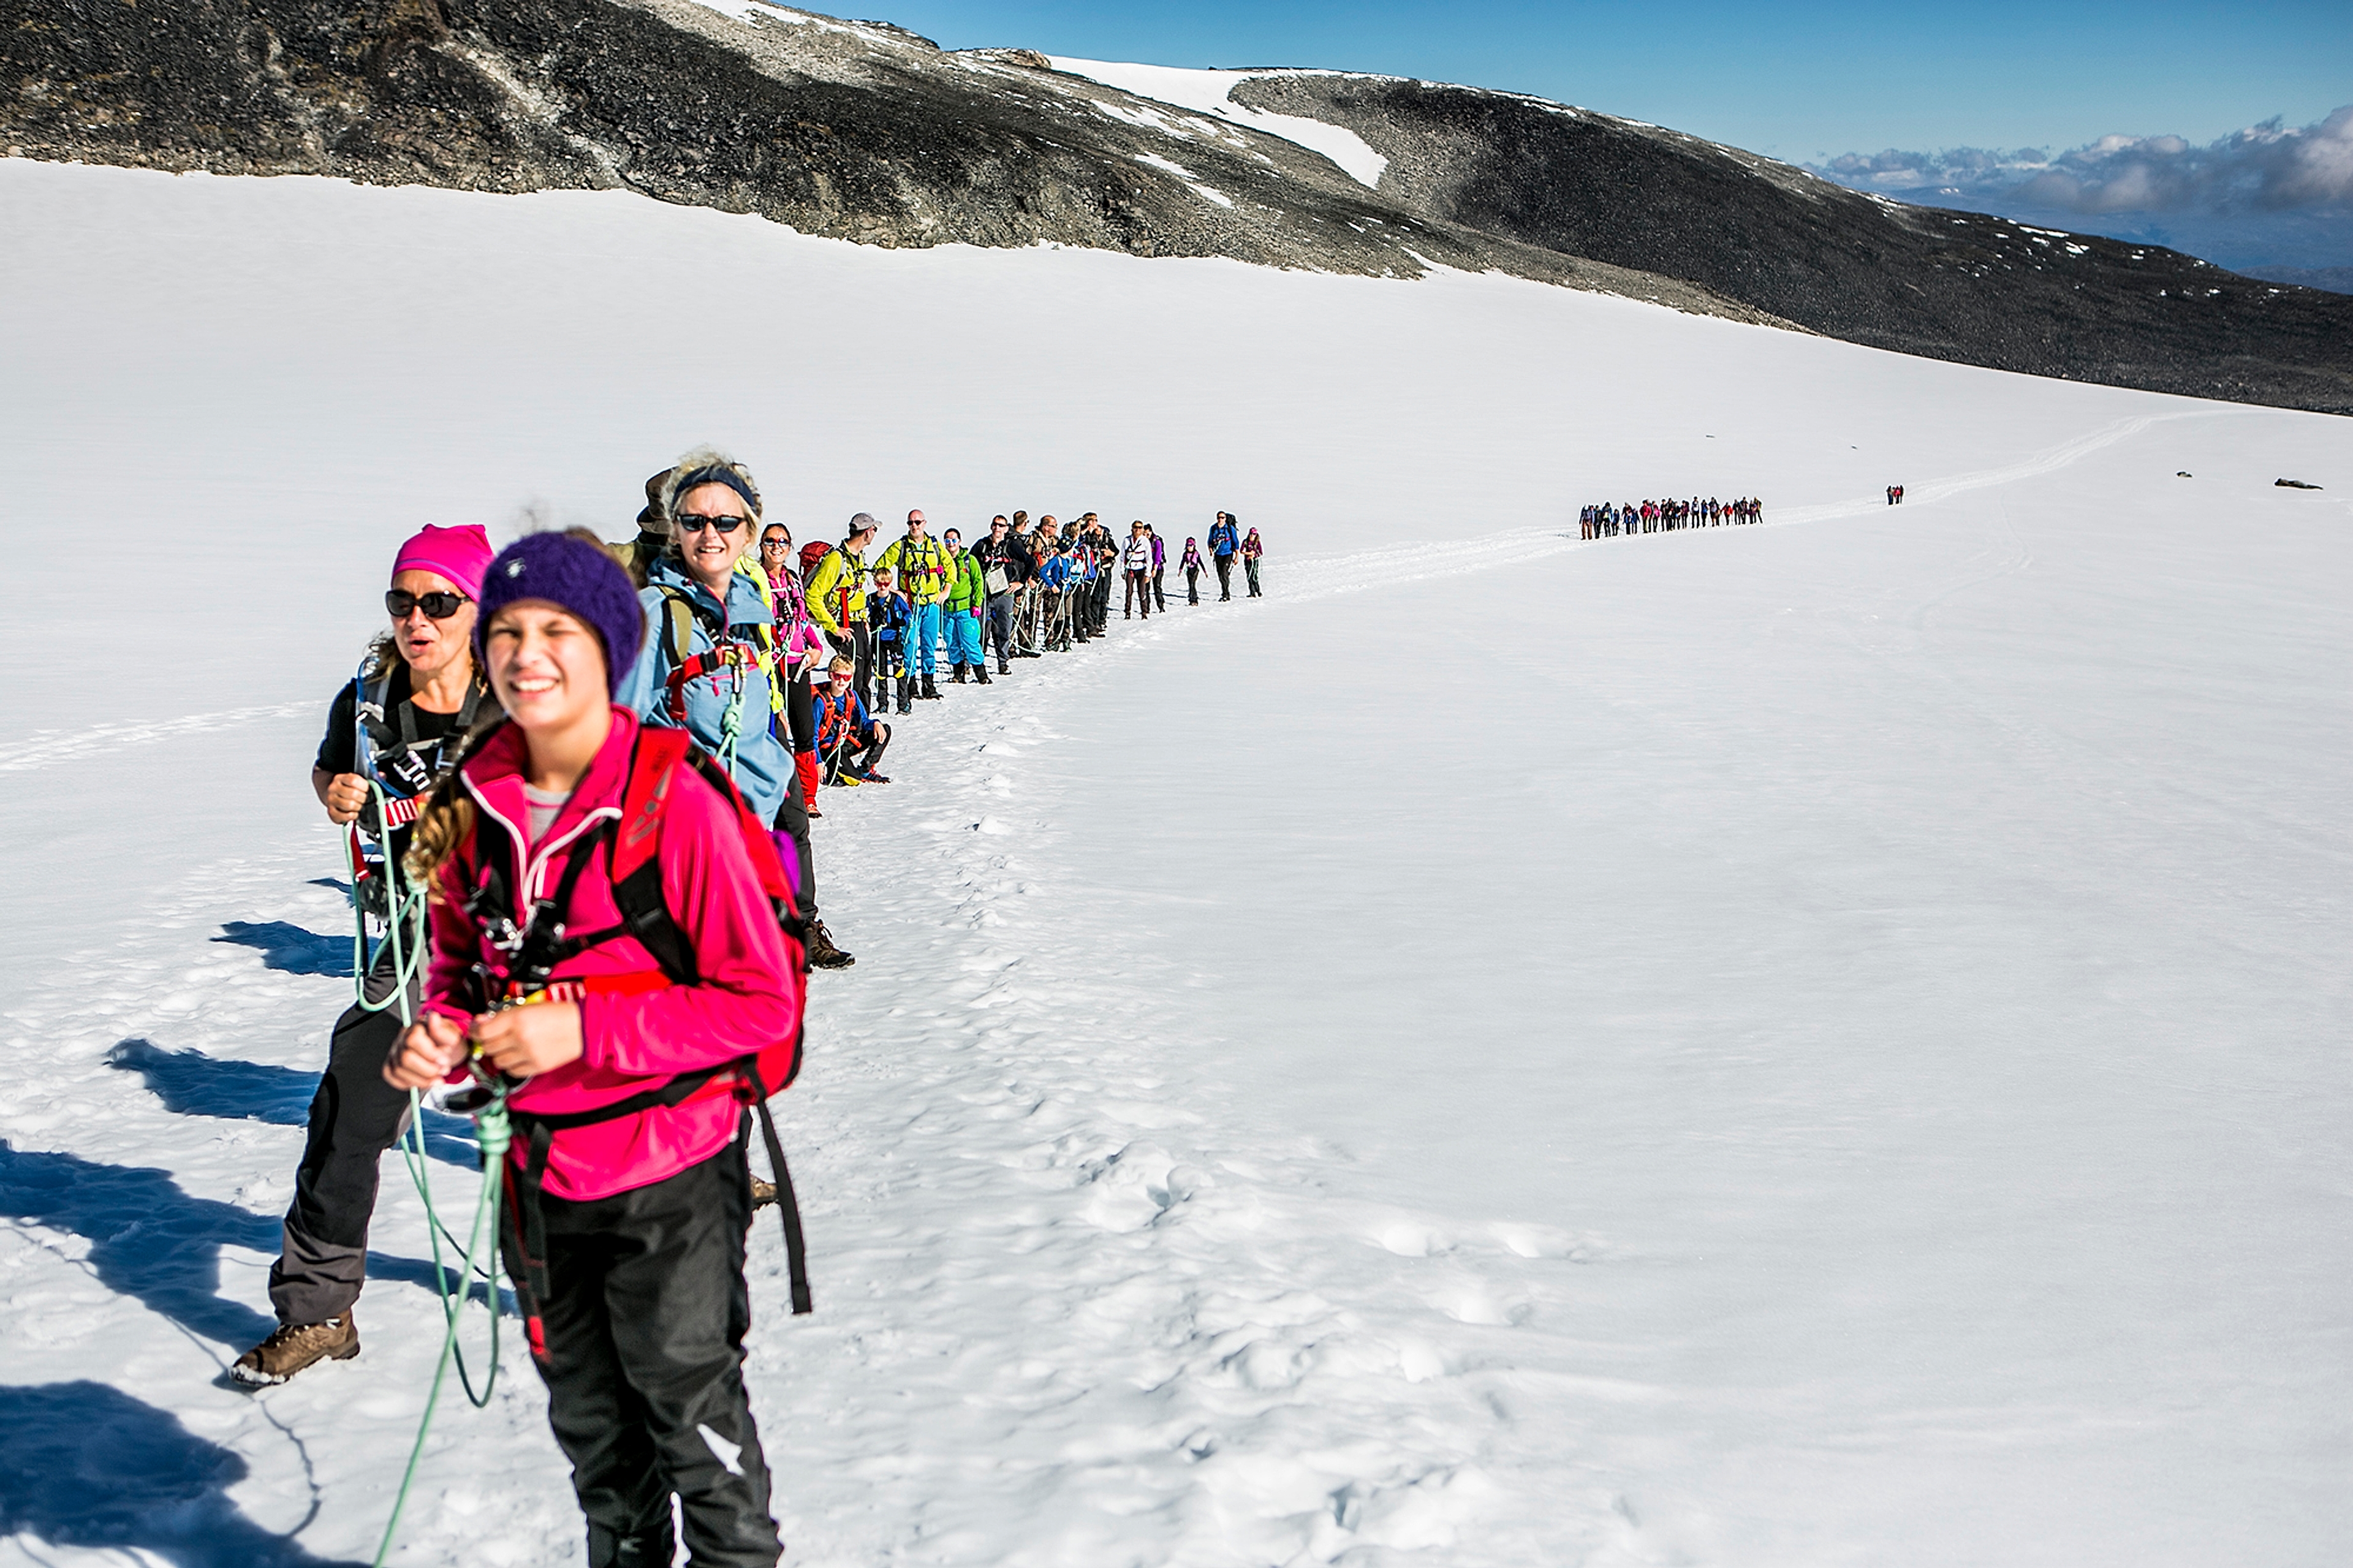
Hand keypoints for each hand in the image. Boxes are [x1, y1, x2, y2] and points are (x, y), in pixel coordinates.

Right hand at [323, 772, 369, 824]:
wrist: (333, 795)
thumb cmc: (348, 788)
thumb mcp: (358, 780)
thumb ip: (371, 778)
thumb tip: (382, 775)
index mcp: (341, 778)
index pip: (353, 780)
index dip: (364, 786)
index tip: (367, 789)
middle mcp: (333, 788)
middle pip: (353, 794)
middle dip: (363, 798)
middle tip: (364, 799)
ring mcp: (331, 800)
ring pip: (349, 805)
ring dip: (358, 807)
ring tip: (359, 805)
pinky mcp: (331, 812)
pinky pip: (343, 816)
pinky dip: (352, 816)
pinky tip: (354, 813)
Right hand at [385, 1012, 469, 1089]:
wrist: (447, 1052)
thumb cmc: (448, 1042)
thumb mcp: (453, 1036)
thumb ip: (442, 1030)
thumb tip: (433, 1017)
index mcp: (417, 1027)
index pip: (413, 1040)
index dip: (430, 1053)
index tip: (444, 1060)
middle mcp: (403, 1039)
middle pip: (405, 1058)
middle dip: (428, 1069)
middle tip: (443, 1070)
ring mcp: (395, 1053)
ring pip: (399, 1070)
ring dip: (422, 1079)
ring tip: (437, 1078)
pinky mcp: (392, 1066)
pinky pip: (393, 1078)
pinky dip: (410, 1083)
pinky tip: (424, 1081)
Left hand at [469, 1002, 584, 1078]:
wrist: (583, 1027)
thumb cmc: (557, 1013)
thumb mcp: (529, 1007)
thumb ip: (503, 1016)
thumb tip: (480, 1023)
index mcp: (517, 1019)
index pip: (483, 1032)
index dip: (475, 1031)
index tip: (477, 1030)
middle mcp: (519, 1038)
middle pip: (489, 1048)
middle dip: (488, 1042)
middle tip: (494, 1037)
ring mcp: (527, 1055)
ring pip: (498, 1062)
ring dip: (500, 1055)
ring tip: (509, 1047)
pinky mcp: (536, 1067)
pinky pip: (512, 1071)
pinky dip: (511, 1065)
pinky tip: (518, 1056)